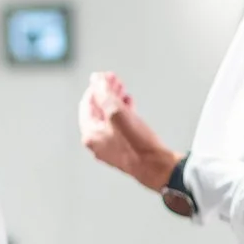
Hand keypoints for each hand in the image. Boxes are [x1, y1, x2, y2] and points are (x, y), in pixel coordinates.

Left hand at [79, 72, 178, 192]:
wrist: (157, 168)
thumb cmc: (137, 144)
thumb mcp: (118, 113)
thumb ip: (104, 94)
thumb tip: (95, 79)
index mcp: (90, 134)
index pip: (87, 104)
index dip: (96, 86)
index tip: (107, 76)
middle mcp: (96, 142)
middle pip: (97, 110)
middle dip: (105, 92)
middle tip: (116, 79)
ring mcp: (109, 146)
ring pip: (108, 117)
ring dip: (114, 100)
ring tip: (123, 88)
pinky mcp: (123, 148)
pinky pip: (117, 126)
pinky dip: (122, 112)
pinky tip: (129, 104)